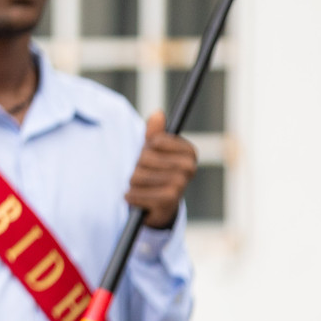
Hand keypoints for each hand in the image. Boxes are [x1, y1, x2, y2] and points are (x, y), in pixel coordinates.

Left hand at [126, 110, 197, 228]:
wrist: (160, 206)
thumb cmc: (156, 172)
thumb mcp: (154, 151)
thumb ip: (154, 132)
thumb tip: (158, 114)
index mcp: (189, 152)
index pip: (156, 140)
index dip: (147, 147)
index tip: (151, 153)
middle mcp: (189, 168)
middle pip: (146, 158)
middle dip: (137, 166)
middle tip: (143, 173)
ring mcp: (180, 185)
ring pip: (139, 176)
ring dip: (132, 182)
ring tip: (140, 186)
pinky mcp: (169, 201)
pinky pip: (138, 193)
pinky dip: (131, 195)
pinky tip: (135, 197)